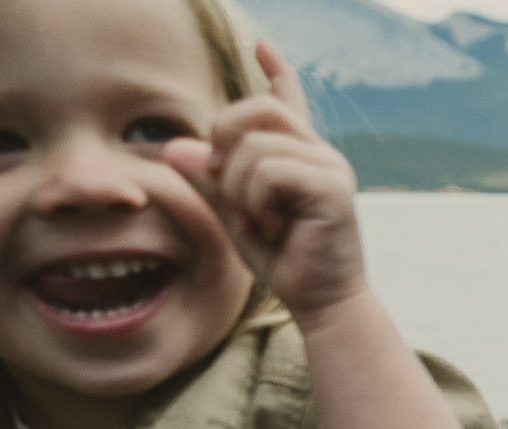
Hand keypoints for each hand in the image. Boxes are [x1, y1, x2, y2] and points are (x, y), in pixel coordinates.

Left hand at [164, 42, 364, 325]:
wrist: (323, 304)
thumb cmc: (285, 263)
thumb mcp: (233, 217)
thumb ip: (207, 181)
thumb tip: (175, 147)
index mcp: (300, 156)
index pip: (287, 101)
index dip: (275, 71)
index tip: (259, 44)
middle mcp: (320, 154)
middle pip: (256, 109)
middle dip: (224, 141)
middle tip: (226, 184)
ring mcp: (330, 167)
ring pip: (254, 145)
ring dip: (238, 188)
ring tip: (260, 222)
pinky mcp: (332, 188)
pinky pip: (268, 172)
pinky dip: (256, 202)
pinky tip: (275, 228)